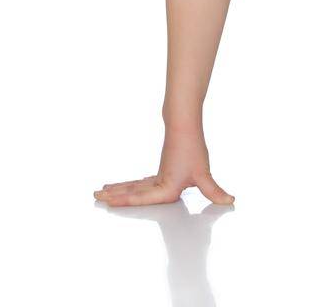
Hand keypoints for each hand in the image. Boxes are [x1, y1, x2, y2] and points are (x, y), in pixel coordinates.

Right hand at [93, 125, 233, 207]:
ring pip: (133, 185)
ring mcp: (157, 175)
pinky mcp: (160, 169)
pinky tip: (127, 187)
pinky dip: (130, 186)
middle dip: (113, 196)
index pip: (141, 198)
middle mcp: (158, 183)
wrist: (184, 123)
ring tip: (101, 191)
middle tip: (94, 196)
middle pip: (131, 191)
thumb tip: (230, 200)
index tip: (106, 202)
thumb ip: (214, 191)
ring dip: (118, 189)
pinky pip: (140, 181)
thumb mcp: (203, 173)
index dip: (123, 201)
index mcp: (165, 188)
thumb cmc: (192, 147)